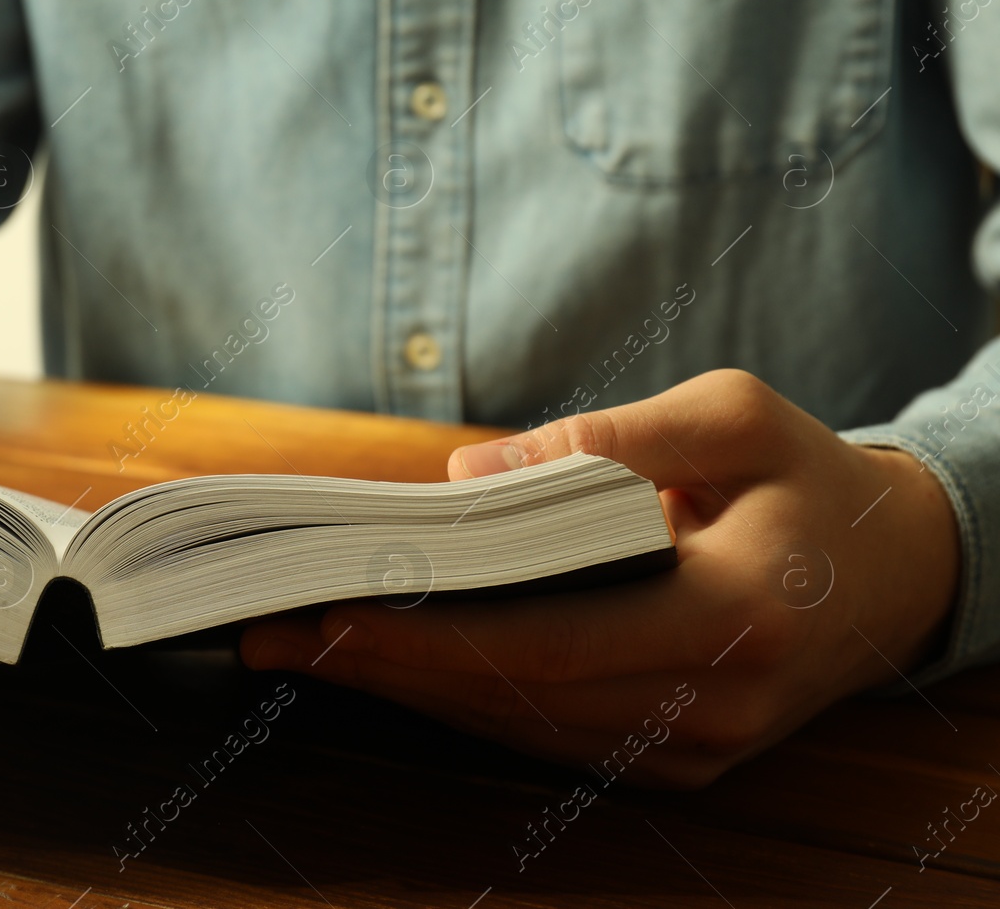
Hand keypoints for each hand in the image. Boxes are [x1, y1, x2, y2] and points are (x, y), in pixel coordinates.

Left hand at [241, 369, 959, 786]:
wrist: (899, 573)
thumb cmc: (812, 480)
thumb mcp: (732, 413)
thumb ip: (607, 437)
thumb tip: (468, 475)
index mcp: (737, 616)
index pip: (548, 643)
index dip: (425, 634)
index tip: (326, 607)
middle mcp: (713, 706)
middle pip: (514, 697)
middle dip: (385, 665)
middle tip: (270, 628)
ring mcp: (695, 749)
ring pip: (521, 725)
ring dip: (408, 687)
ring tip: (306, 643)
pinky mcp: (675, 757)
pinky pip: (548, 730)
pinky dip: (464, 696)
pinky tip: (392, 661)